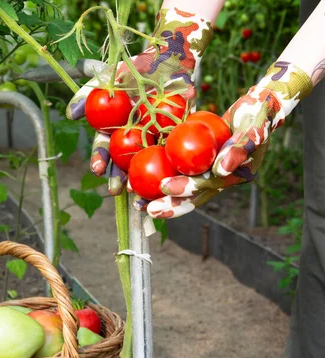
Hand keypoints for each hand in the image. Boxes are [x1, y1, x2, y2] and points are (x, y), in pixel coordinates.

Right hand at [68, 8, 213, 194]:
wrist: (171, 58)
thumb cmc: (137, 66)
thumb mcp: (111, 76)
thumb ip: (89, 93)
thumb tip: (70, 114)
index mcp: (116, 127)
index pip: (105, 148)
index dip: (100, 159)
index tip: (97, 169)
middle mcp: (134, 137)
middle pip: (122, 163)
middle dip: (117, 178)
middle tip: (115, 190)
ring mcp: (155, 139)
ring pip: (145, 166)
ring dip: (140, 182)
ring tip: (137, 196)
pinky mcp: (177, 137)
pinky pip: (172, 158)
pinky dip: (169, 172)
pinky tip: (167, 184)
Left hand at [146, 61, 312, 217]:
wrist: (257, 109)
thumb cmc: (259, 115)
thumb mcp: (255, 128)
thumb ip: (240, 148)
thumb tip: (220, 170)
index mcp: (231, 176)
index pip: (206, 186)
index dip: (185, 189)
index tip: (164, 187)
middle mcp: (217, 179)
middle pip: (191, 197)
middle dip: (169, 204)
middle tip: (147, 208)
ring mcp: (205, 173)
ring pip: (180, 190)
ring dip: (159, 198)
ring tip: (137, 204)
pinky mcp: (195, 164)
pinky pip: (175, 172)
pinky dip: (157, 178)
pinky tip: (137, 181)